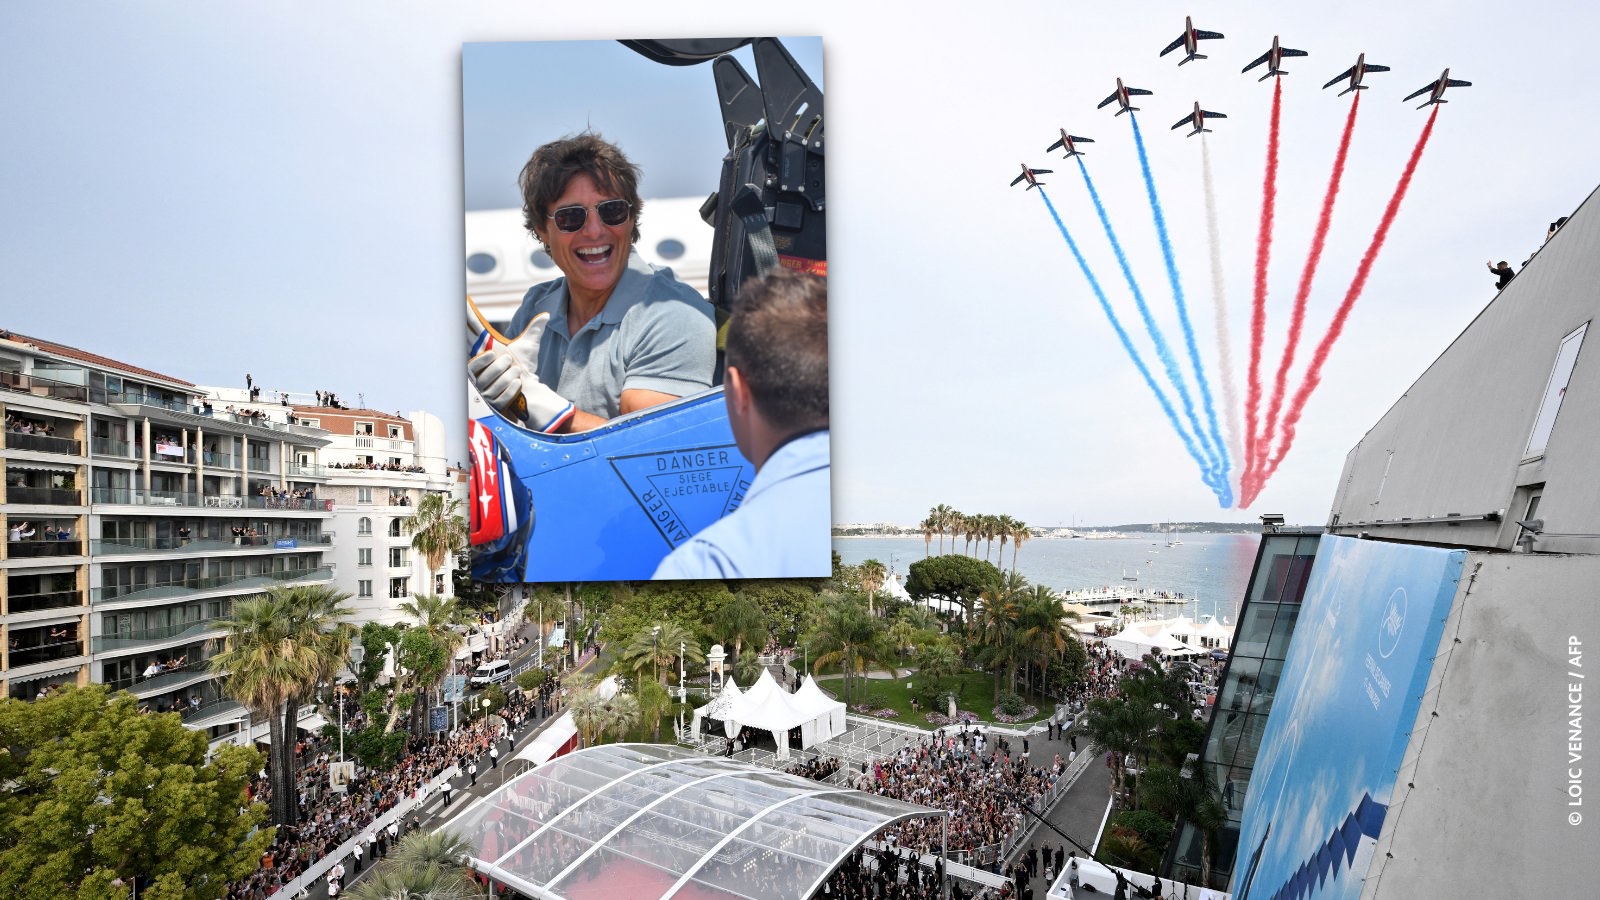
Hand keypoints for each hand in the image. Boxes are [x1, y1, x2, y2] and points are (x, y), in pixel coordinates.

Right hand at [466, 297, 574, 431]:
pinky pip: (501, 398)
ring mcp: (485, 393)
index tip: (489, 352)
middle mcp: (479, 378)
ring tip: (517, 371)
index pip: (470, 357)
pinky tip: (518, 383)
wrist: (529, 390)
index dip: (477, 357)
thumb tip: (546, 314)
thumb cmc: (523, 366)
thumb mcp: (526, 347)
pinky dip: (512, 389)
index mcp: (482, 361)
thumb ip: (534, 330)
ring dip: (509, 377)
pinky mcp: (493, 405)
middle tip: (509, 360)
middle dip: (499, 366)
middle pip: (485, 373)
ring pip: (494, 385)